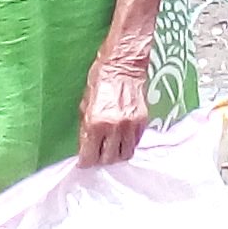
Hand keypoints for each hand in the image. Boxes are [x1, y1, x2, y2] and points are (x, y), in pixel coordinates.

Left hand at [79, 48, 149, 167]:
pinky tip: (121, 138)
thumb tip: (85, 146)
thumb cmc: (100, 81)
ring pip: (124, 155)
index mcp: (95, 123)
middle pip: (108, 160)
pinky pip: (135, 143)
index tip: (84, 162)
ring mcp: (130, 126)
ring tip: (110, 149)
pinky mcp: (142, 122)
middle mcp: (113, 127)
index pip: (90, 156)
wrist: (123, 66)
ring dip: (116, 155)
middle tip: (97, 155)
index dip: (85, 162)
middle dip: (100, 160)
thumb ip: (85, 128)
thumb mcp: (84, 105)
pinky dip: (127, 145)